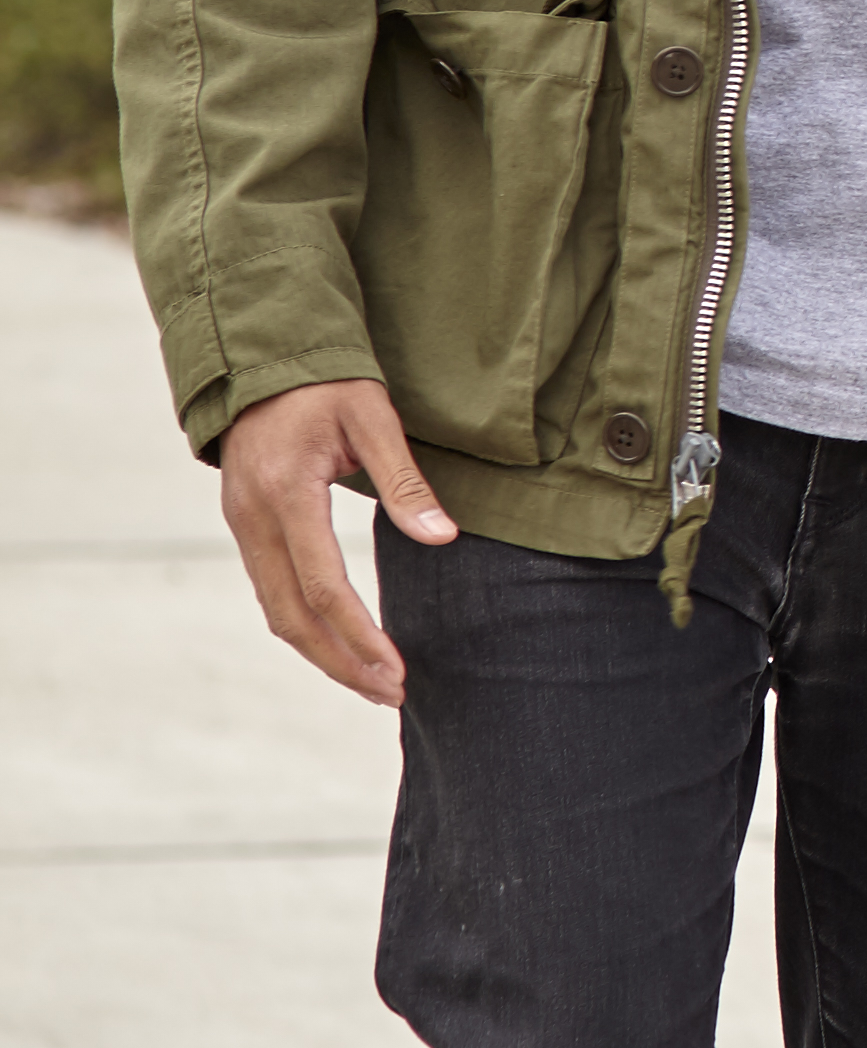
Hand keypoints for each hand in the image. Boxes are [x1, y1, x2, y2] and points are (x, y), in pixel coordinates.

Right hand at [217, 379, 455, 704]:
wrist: (259, 353)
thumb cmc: (323, 378)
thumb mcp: (372, 415)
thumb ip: (404, 479)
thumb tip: (443, 536)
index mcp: (287, 493)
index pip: (325, 588)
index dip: (362, 637)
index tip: (399, 672)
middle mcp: (254, 518)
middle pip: (292, 617)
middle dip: (342, 664)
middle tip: (392, 694)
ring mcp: (242, 524)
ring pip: (276, 611)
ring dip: (322, 654)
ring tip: (372, 683)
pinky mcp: (245, 525)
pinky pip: (271, 591)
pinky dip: (304, 626)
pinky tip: (339, 643)